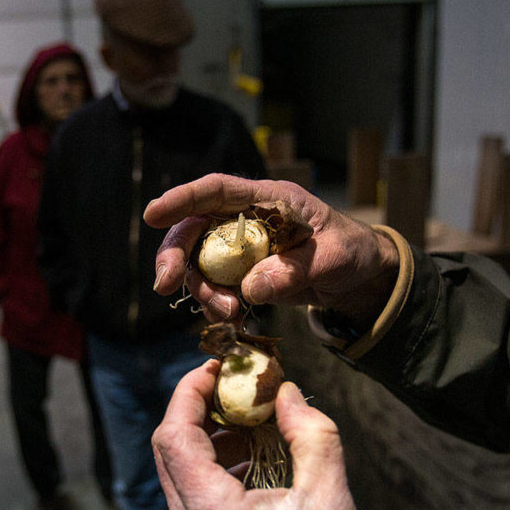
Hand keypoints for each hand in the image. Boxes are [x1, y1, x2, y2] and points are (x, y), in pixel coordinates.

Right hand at [145, 174, 398, 327]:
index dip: (183, 199)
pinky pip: (214, 287)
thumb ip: (293, 270)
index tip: (153, 214)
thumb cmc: (350, 251)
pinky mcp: (240, 274)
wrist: (357, 277)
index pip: (217, 190)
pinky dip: (215, 305)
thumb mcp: (333, 258)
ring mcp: (239, 248)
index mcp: (267, 200)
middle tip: (165, 285)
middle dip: (175, 257)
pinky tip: (233, 319)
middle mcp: (244, 219)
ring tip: (228, 314)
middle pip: (194, 229)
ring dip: (202, 291)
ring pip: (198, 264)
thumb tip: (251, 288)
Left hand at [151, 361, 369, 509]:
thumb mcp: (330, 498)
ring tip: (248, 423)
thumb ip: (311, 434)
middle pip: (167, 451)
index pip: (173, 435)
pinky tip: (250, 462)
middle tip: (232, 389)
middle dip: (195, 410)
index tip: (217, 368)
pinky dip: (211, 470)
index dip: (188, 391)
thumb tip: (288, 394)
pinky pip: (191, 500)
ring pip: (177, 475)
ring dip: (204, 440)